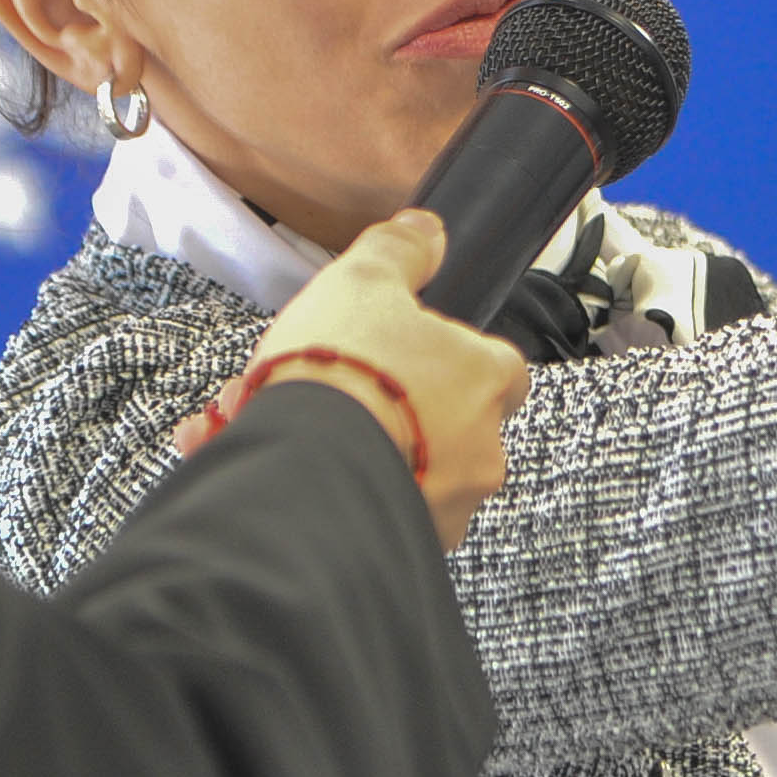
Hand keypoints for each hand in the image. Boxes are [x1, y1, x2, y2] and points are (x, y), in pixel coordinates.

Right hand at [176, 210, 529, 545]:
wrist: (302, 469)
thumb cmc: (342, 372)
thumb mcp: (362, 282)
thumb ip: (398, 252)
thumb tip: (425, 231)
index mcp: (485, 380)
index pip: (502, 368)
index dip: (455, 358)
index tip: (414, 354)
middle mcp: (481, 450)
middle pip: (445, 423)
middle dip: (388, 407)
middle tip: (325, 388)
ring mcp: (447, 506)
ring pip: (403, 469)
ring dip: (354, 448)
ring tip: (278, 426)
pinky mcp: (405, 545)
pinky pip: (370, 510)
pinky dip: (331, 489)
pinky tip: (274, 464)